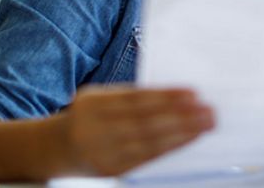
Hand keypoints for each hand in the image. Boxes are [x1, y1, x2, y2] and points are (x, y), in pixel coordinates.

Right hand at [58, 86, 213, 175]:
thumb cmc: (91, 117)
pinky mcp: (109, 169)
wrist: (55, 147)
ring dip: (181, 133)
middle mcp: (94, 127)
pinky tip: (187, 139)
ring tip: (205, 125)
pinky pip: (144, 158)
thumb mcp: (102, 99)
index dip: (166, 96)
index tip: (193, 93)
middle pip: (144, 121)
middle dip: (180, 116)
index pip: (136, 98)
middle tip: (208, 111)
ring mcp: (100, 151)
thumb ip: (131, 97)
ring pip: (147, 141)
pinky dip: (169, 147)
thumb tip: (177, 97)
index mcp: (93, 102)